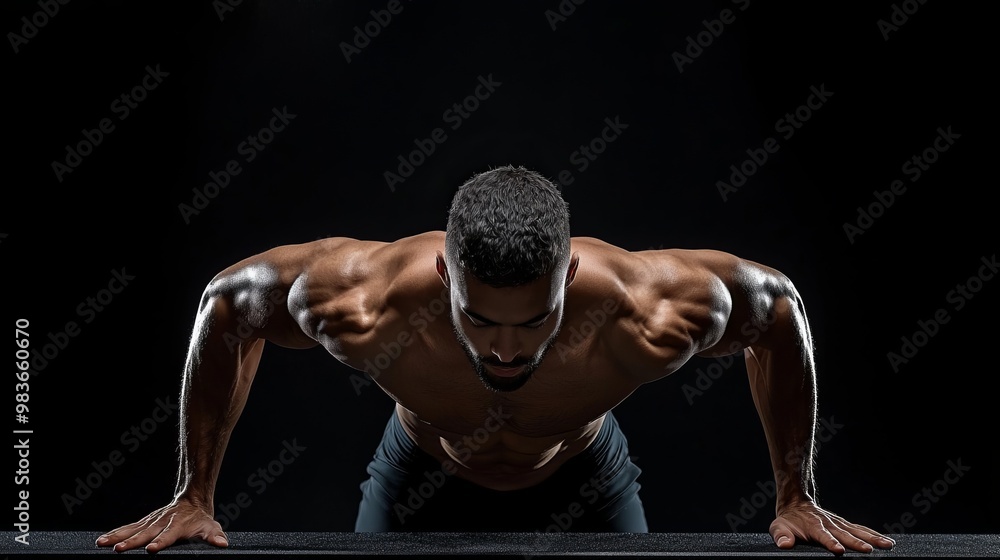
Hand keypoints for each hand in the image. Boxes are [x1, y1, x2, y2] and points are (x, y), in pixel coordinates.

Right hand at [95, 497, 227, 552]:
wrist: (193, 500)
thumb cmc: (201, 520)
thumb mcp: (211, 527)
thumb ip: (214, 536)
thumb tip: (223, 543)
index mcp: (177, 526)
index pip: (168, 535)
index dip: (160, 541)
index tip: (150, 548)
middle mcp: (162, 523)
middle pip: (146, 533)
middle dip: (132, 542)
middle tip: (119, 549)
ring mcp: (152, 521)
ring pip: (132, 529)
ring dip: (117, 536)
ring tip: (102, 543)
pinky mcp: (145, 522)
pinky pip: (128, 527)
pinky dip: (115, 533)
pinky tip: (102, 540)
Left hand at [769, 500, 895, 554]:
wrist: (795, 504)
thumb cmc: (787, 521)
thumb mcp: (778, 528)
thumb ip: (781, 536)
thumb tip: (784, 544)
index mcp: (813, 527)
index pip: (822, 535)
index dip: (830, 542)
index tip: (839, 550)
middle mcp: (829, 524)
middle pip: (845, 534)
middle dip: (856, 542)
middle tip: (869, 550)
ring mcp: (838, 524)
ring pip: (857, 531)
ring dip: (872, 538)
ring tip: (887, 545)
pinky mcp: (844, 525)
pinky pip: (861, 530)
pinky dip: (874, 535)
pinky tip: (888, 542)